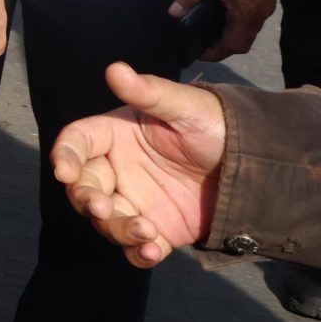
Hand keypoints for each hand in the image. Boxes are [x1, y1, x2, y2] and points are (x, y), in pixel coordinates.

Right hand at [49, 62, 225, 268]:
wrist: (255, 166)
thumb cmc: (215, 126)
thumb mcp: (186, 108)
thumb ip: (150, 93)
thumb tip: (115, 68)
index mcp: (115, 135)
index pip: (77, 142)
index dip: (65, 155)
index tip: (65, 171)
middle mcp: (117, 169)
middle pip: (84, 186)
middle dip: (86, 199)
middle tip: (102, 208)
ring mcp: (135, 200)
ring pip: (106, 220)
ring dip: (117, 228)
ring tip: (146, 232)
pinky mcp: (157, 228)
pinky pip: (136, 246)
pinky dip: (138, 253)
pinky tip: (151, 252)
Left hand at [171, 0, 284, 60]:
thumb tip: (173, 13)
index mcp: (246, 15)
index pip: (233, 46)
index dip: (215, 53)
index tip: (199, 52)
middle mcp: (259, 15)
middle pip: (242, 42)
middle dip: (223, 46)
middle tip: (204, 43)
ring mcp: (265, 7)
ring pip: (249, 30)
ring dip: (232, 34)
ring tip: (212, 30)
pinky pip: (253, 18)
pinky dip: (239, 22)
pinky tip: (226, 13)